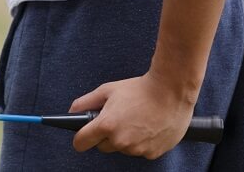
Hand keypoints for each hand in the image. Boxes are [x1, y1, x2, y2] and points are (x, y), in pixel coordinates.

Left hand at [69, 72, 196, 158]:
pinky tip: (147, 127)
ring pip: (122, 149)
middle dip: (106, 136)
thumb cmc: (140, 89)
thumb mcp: (108, 90)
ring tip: (135, 120)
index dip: (80, 138)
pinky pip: (140, 151)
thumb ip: (86, 102)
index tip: (82, 135)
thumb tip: (72, 111)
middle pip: (103, 146)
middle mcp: (121, 141)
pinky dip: (141, 143)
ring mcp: (138, 149)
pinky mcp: (152, 153)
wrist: (171, 92)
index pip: (81, 143)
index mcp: (107, 125)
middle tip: (117, 119)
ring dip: (124, 139)